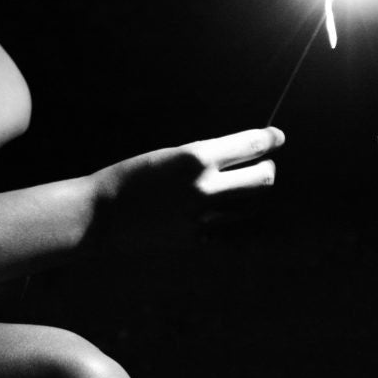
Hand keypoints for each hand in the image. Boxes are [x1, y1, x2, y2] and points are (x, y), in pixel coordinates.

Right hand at [100, 126, 283, 215]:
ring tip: (245, 190)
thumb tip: (234, 157)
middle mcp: (206, 186)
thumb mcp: (167, 156)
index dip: (269, 139)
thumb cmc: (127, 178)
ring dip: (253, 196)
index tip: (277, 136)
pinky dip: (235, 223)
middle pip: (262, 179)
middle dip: (267, 169)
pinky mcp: (197, 240)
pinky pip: (231, 232)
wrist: (100, 214)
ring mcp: (204, 217)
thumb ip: (201, 158)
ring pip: (252, 207)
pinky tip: (230, 218)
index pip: (250, 146)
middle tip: (263, 165)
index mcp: (196, 157)